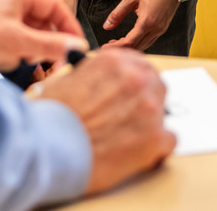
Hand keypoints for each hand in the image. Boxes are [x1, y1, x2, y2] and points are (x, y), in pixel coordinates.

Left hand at [0, 0, 85, 70]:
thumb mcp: (19, 41)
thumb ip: (50, 45)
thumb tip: (77, 48)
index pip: (55, 7)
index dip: (69, 27)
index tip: (77, 46)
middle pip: (42, 22)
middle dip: (46, 44)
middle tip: (53, 62)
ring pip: (27, 35)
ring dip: (28, 51)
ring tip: (24, 63)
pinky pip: (12, 42)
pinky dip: (14, 54)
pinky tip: (7, 64)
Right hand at [38, 49, 175, 193]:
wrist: (47, 148)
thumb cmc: (50, 119)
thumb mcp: (63, 80)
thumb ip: (85, 73)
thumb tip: (88, 73)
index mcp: (114, 62)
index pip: (138, 64)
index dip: (133, 81)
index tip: (130, 91)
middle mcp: (135, 80)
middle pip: (155, 85)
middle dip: (145, 100)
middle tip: (129, 117)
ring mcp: (149, 108)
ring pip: (163, 112)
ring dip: (149, 123)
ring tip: (127, 138)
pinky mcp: (154, 138)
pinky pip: (169, 140)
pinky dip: (157, 148)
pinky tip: (140, 153)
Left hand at [100, 0, 177, 50]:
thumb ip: (117, 14)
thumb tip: (106, 26)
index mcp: (147, 22)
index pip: (129, 42)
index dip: (116, 46)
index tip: (106, 46)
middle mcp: (156, 29)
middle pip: (137, 47)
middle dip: (122, 48)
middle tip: (110, 44)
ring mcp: (161, 29)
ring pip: (144, 46)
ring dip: (131, 46)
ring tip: (118, 41)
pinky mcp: (163, 28)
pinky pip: (150, 40)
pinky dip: (139, 42)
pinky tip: (131, 37)